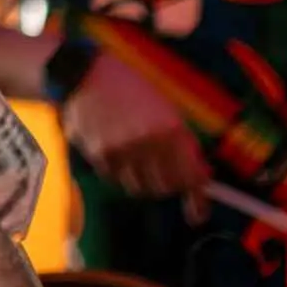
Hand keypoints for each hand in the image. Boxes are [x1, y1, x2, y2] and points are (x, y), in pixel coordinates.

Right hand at [61, 46, 208, 202]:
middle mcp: (150, 143)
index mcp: (171, 129)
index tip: (197, 213)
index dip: (197, 197)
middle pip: (165, 187)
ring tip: (136, 158)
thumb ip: (183, 141)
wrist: (85, 73)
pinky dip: (118, 171)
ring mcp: (123, 151)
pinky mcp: (100, 155)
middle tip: (164, 173)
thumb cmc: (129, 86)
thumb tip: (201, 174)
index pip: (191, 177)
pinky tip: (115, 150)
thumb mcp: (164, 107)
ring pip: (139, 187)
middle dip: (168, 184)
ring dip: (142, 179)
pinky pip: (115, 178)